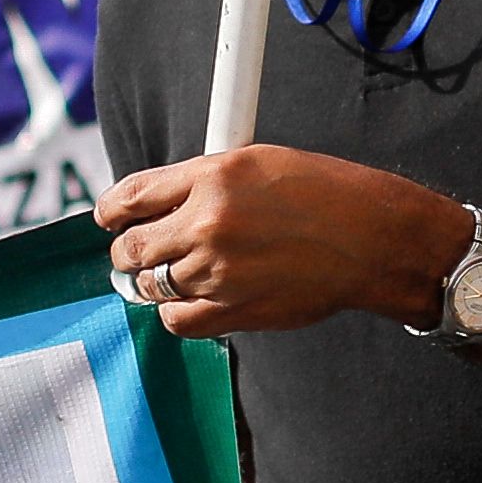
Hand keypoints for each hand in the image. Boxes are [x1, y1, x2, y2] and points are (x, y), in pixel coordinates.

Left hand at [97, 148, 464, 341]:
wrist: (372, 239)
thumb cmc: (326, 194)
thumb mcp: (259, 162)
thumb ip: (205, 181)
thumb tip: (163, 202)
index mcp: (213, 175)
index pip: (131, 196)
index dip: (111, 210)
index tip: (109, 216)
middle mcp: (208, 222)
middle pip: (131, 248)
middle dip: (127, 251)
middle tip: (133, 251)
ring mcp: (218, 271)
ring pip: (151, 285)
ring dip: (153, 281)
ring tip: (166, 274)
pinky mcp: (234, 309)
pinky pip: (177, 320)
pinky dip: (175, 312)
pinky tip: (187, 301)